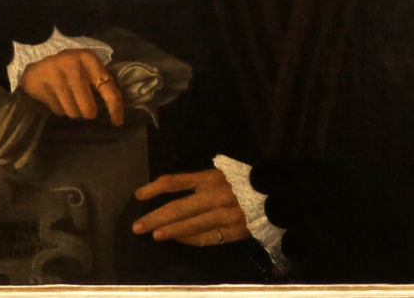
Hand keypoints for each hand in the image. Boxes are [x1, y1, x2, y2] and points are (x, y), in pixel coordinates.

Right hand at [20, 49, 123, 125]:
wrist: (38, 68)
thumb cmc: (70, 70)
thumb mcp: (87, 68)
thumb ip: (101, 83)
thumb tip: (116, 112)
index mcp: (89, 59)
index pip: (108, 88)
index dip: (115, 107)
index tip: (117, 122)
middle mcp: (73, 64)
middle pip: (88, 108)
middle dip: (88, 112)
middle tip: (85, 108)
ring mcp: (55, 75)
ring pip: (73, 112)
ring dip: (73, 110)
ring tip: (67, 97)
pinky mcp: (41, 86)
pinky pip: (58, 111)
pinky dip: (60, 109)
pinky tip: (55, 96)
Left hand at [132, 169, 249, 246]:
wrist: (276, 195)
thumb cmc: (244, 181)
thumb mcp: (222, 172)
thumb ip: (199, 181)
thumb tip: (170, 191)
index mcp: (211, 176)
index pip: (176, 182)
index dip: (155, 188)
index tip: (139, 196)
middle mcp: (215, 194)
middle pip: (178, 207)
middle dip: (155, 217)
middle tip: (137, 226)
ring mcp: (223, 214)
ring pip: (190, 225)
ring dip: (170, 231)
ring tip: (153, 235)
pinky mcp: (232, 231)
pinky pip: (206, 237)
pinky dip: (190, 240)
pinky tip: (178, 240)